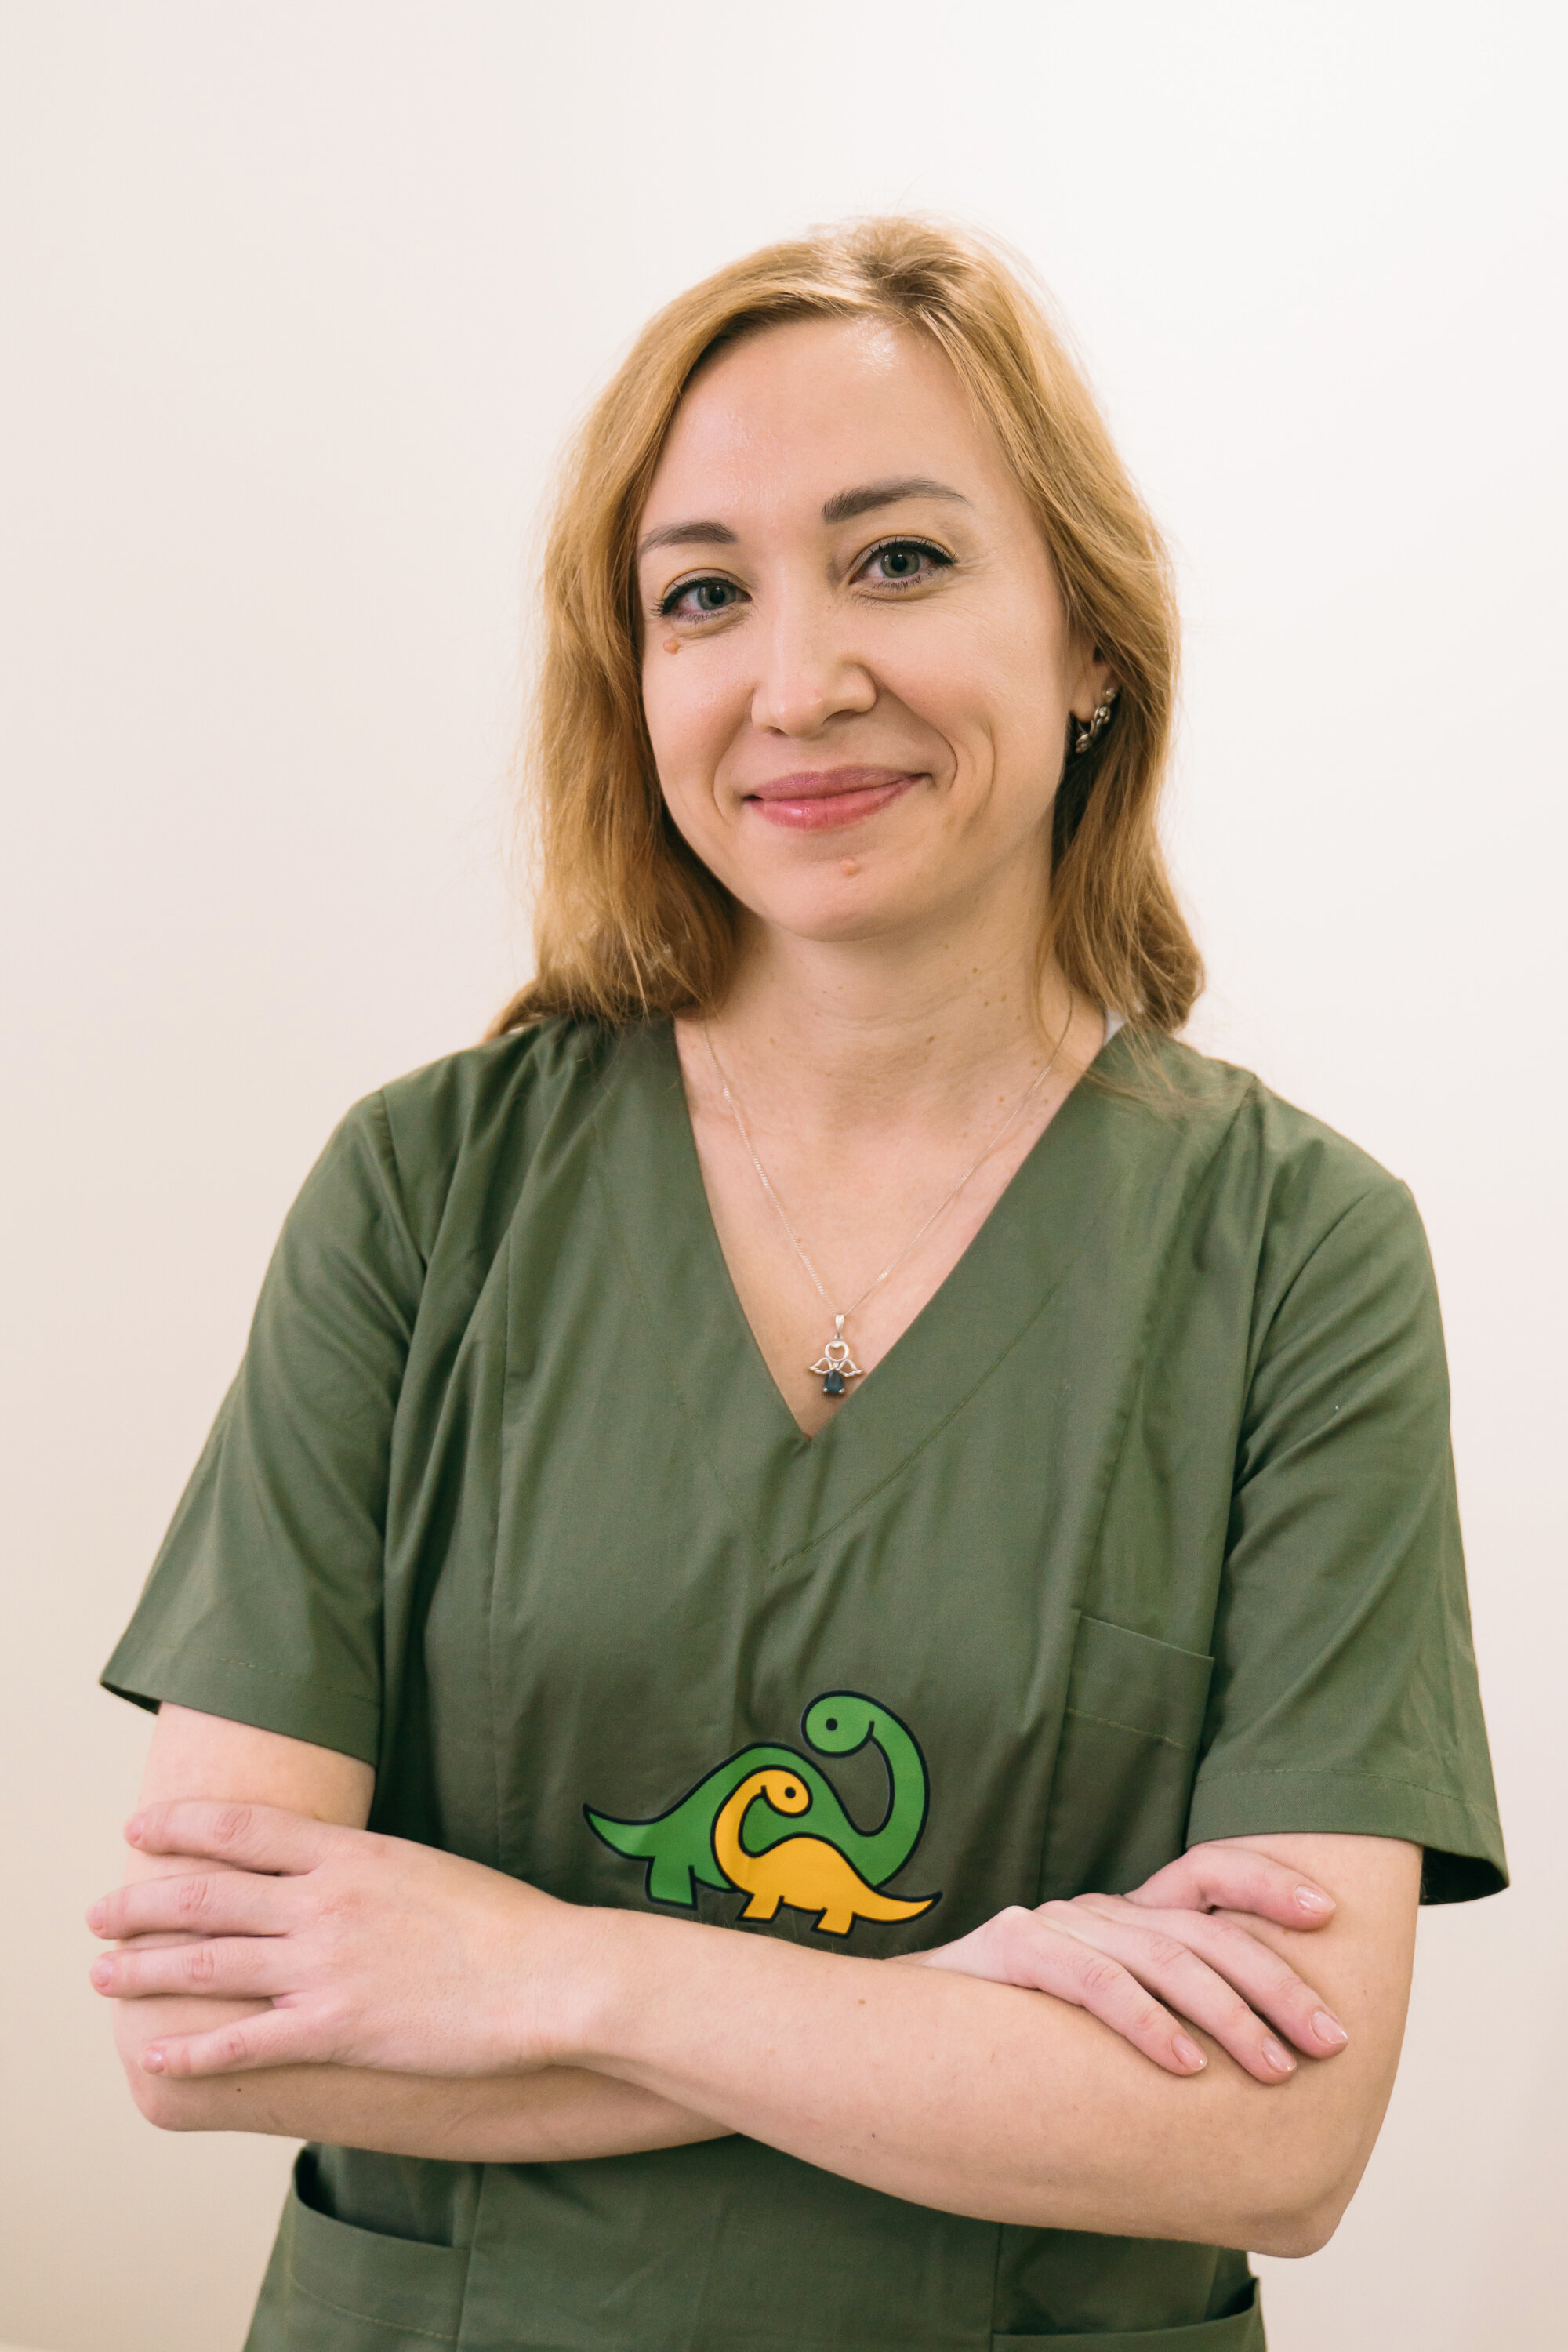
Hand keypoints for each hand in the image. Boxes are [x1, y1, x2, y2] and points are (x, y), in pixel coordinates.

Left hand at [87, 1801, 586, 2081]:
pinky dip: (191, 2050)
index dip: (179, 1827)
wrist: (549, 1975)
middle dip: (139, 1904)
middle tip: (97, 1913)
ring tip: (102, 1976)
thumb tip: (325, 1869)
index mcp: (349, 1855)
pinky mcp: (337, 2029)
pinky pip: (244, 2041)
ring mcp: (326, 1966)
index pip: (240, 1829)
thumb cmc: (504, 1923)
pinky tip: (156, 2055)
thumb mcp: (425, 1867)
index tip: (138, 1831)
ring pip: (207, 1966)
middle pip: (205, 1896)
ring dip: (143, 1971)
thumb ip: (364, 1869)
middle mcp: (325, 1903)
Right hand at [908, 1841, 1348, 2084]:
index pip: (1207, 1872)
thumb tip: (1261, 2063)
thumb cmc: (1015, 2041)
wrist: (897, 2035)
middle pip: (1203, 1928)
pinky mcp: (1012, 1950)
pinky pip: (1093, 1982)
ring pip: (1160, 1956)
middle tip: (1330, 2041)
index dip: (1268, 1880)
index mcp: (1124, 1917)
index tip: (1329, 1914)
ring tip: (1275, 2068)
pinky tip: (1184, 2066)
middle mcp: (1097, 1910)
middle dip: (1277, 1983)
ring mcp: (1053, 1924)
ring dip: (1228, 2015)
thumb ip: (1162, 2018)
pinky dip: (1145, 2023)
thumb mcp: (1102, 2021)